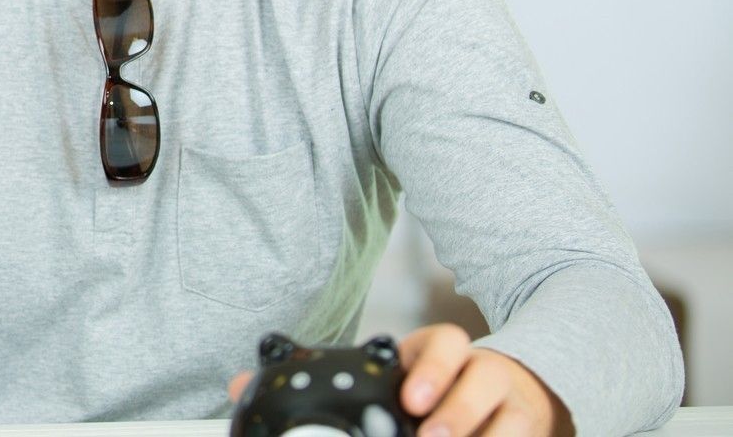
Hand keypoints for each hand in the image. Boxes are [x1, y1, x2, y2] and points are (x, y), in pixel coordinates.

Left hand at [225, 323, 573, 436]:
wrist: (514, 399)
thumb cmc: (433, 392)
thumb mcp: (387, 380)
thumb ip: (324, 381)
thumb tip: (239, 387)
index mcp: (440, 355)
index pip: (445, 343)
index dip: (430, 368)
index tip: (408, 398)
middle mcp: (481, 373)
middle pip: (481, 377)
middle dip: (456, 410)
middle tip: (427, 435)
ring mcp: (512, 406)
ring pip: (511, 419)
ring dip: (478, 435)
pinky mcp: (532, 431)